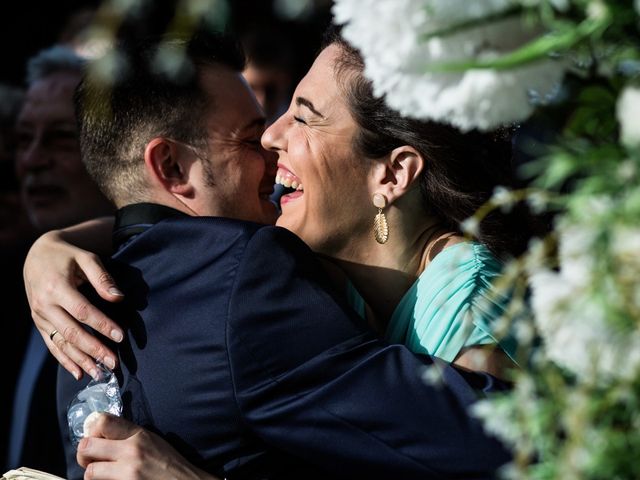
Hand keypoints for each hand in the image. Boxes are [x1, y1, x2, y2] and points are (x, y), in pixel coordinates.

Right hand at [24, 228, 123, 379]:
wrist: (37, 256)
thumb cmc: (67, 256)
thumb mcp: (86, 258)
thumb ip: (102, 277)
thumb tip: (118, 297)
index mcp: (56, 287)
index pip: (82, 311)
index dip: (102, 325)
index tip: (120, 336)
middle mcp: (44, 305)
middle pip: (71, 332)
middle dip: (94, 350)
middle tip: (114, 363)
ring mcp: (39, 316)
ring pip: (61, 343)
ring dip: (81, 361)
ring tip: (100, 373)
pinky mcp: (39, 323)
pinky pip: (52, 345)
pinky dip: (65, 361)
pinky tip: (79, 374)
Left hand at [78, 413, 218, 479]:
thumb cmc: (168, 463)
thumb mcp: (151, 440)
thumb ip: (128, 435)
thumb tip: (101, 433)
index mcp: (138, 434)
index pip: (101, 421)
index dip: (91, 430)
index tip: (95, 438)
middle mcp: (131, 451)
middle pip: (86, 446)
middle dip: (84, 454)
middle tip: (90, 459)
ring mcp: (127, 472)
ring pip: (89, 472)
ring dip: (93, 474)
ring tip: (103, 474)